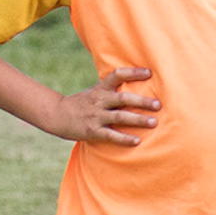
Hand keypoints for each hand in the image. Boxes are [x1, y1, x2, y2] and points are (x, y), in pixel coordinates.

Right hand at [40, 66, 158, 146]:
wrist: (57, 115)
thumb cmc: (82, 103)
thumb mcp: (94, 91)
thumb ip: (112, 90)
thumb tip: (137, 85)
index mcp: (100, 88)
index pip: (117, 75)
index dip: (133, 73)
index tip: (149, 72)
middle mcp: (99, 101)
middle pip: (123, 99)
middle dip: (141, 102)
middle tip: (158, 105)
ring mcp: (96, 116)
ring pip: (120, 117)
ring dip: (138, 120)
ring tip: (154, 122)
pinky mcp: (93, 131)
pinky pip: (111, 135)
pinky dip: (124, 139)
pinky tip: (137, 141)